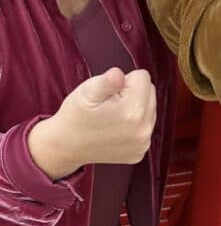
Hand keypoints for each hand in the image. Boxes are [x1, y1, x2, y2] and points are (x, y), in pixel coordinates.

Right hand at [28, 67, 156, 179]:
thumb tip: (119, 74)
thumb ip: (107, 81)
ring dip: (134, 107)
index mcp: (133, 112)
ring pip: (149, 107)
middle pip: (149, 91)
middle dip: (132, 92)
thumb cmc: (75, 115)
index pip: (142, 76)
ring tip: (111, 116)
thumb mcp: (87, 91)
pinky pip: (145, 125)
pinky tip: (114, 128)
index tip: (109, 94)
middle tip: (109, 104)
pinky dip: (133, 123)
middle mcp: (143, 130)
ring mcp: (142, 144)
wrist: (65, 146)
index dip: (123, 80)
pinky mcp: (140, 152)